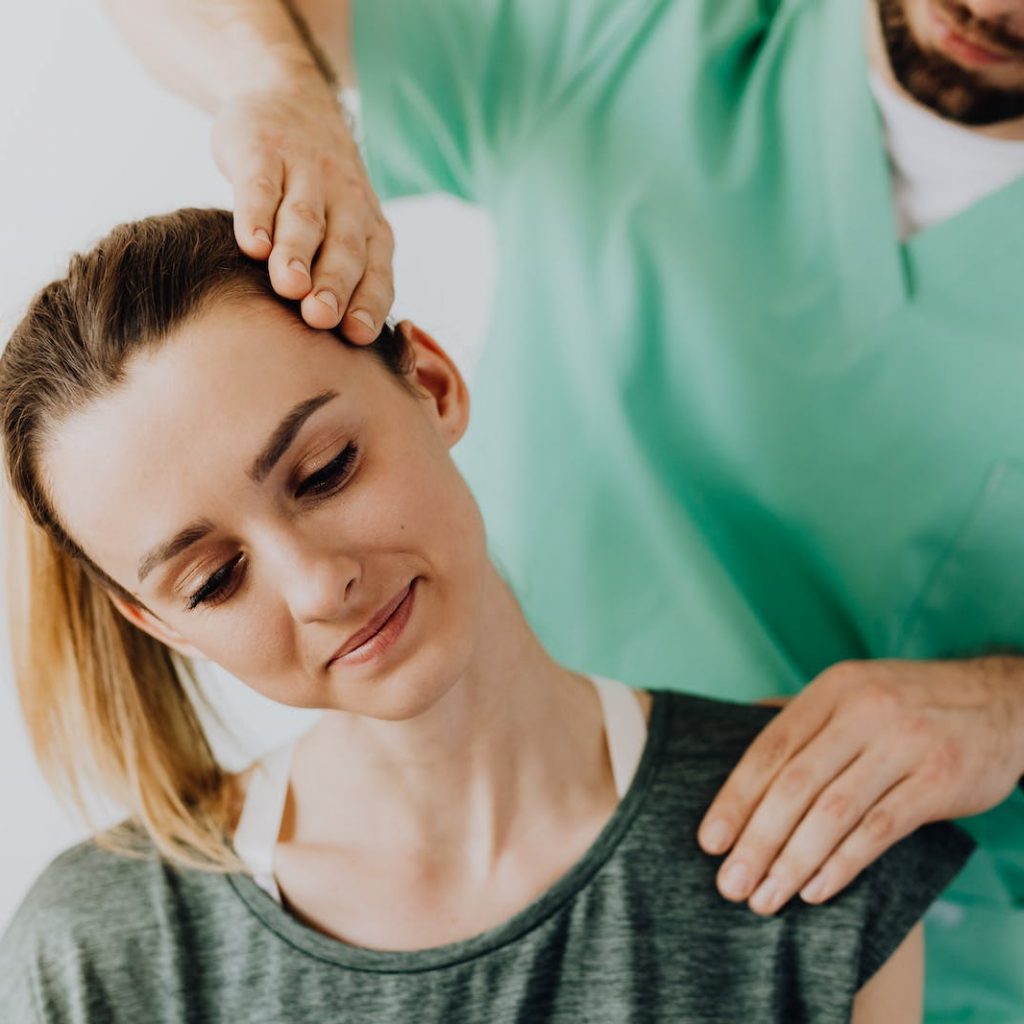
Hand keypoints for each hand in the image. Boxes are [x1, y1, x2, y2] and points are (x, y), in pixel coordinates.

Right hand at [212, 81, 392, 341]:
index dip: (368, 302)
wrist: (290, 97)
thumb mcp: (343, 227)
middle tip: (321, 317)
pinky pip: (261, 185)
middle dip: (334, 284)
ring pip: (305, 218)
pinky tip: (251, 244)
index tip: (357, 336)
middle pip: (343, 249)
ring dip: (297, 254)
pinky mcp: (263, 150)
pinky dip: (257, 214)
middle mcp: (345, 201)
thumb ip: (346, 279)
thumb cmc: (320, 192)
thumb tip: (344, 351)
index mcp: (370, 229)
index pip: (376, 272)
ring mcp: (305, 172)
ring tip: (288, 286)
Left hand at [698, 657, 1023, 914]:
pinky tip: (814, 890)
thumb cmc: (909, 703)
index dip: (736, 797)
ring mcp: (904, 745)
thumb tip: (739, 719)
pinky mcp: (939, 781)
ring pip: (833, 812)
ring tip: (765, 897)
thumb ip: (802, 711)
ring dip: (793, 862)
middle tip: (731, 884)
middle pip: (795, 784)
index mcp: (833, 689)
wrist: (1002, 702)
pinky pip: (880, 829)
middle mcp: (864, 711)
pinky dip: (842, 864)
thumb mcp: (855, 689)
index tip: (710, 841)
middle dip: (756, 840)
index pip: (770, 747)